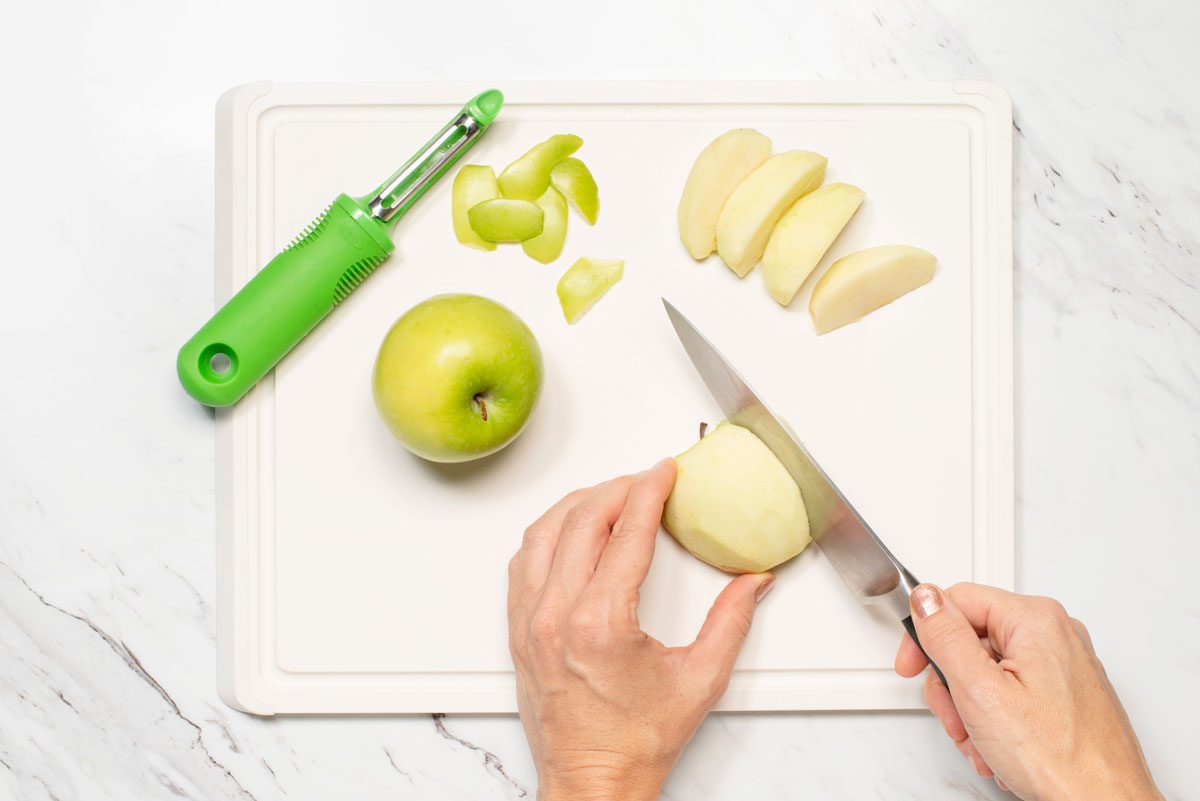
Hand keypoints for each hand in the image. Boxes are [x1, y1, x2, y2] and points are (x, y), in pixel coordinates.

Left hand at [507, 459, 774, 800]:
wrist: (593, 782)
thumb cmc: (636, 743)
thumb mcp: (699, 680)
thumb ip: (731, 622)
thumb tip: (753, 582)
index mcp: (601, 622)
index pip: (626, 533)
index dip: (648, 491)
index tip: (664, 471)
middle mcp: (556, 616)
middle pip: (582, 521)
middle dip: (617, 489)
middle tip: (645, 481)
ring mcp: (530, 622)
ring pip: (543, 534)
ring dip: (577, 505)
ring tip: (608, 496)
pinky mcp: (517, 632)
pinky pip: (523, 563)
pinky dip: (546, 535)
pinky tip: (566, 530)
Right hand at [896, 583, 1161, 800]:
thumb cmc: (1061, 759)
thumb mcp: (980, 691)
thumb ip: (946, 636)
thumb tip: (926, 599)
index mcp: (1036, 619)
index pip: (957, 600)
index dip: (925, 634)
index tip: (912, 666)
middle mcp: (1055, 633)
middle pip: (972, 638)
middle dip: (953, 684)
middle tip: (956, 716)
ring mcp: (1064, 664)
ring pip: (989, 669)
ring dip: (972, 709)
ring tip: (981, 741)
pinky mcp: (1066, 692)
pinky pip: (1012, 690)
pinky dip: (996, 718)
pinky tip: (999, 746)